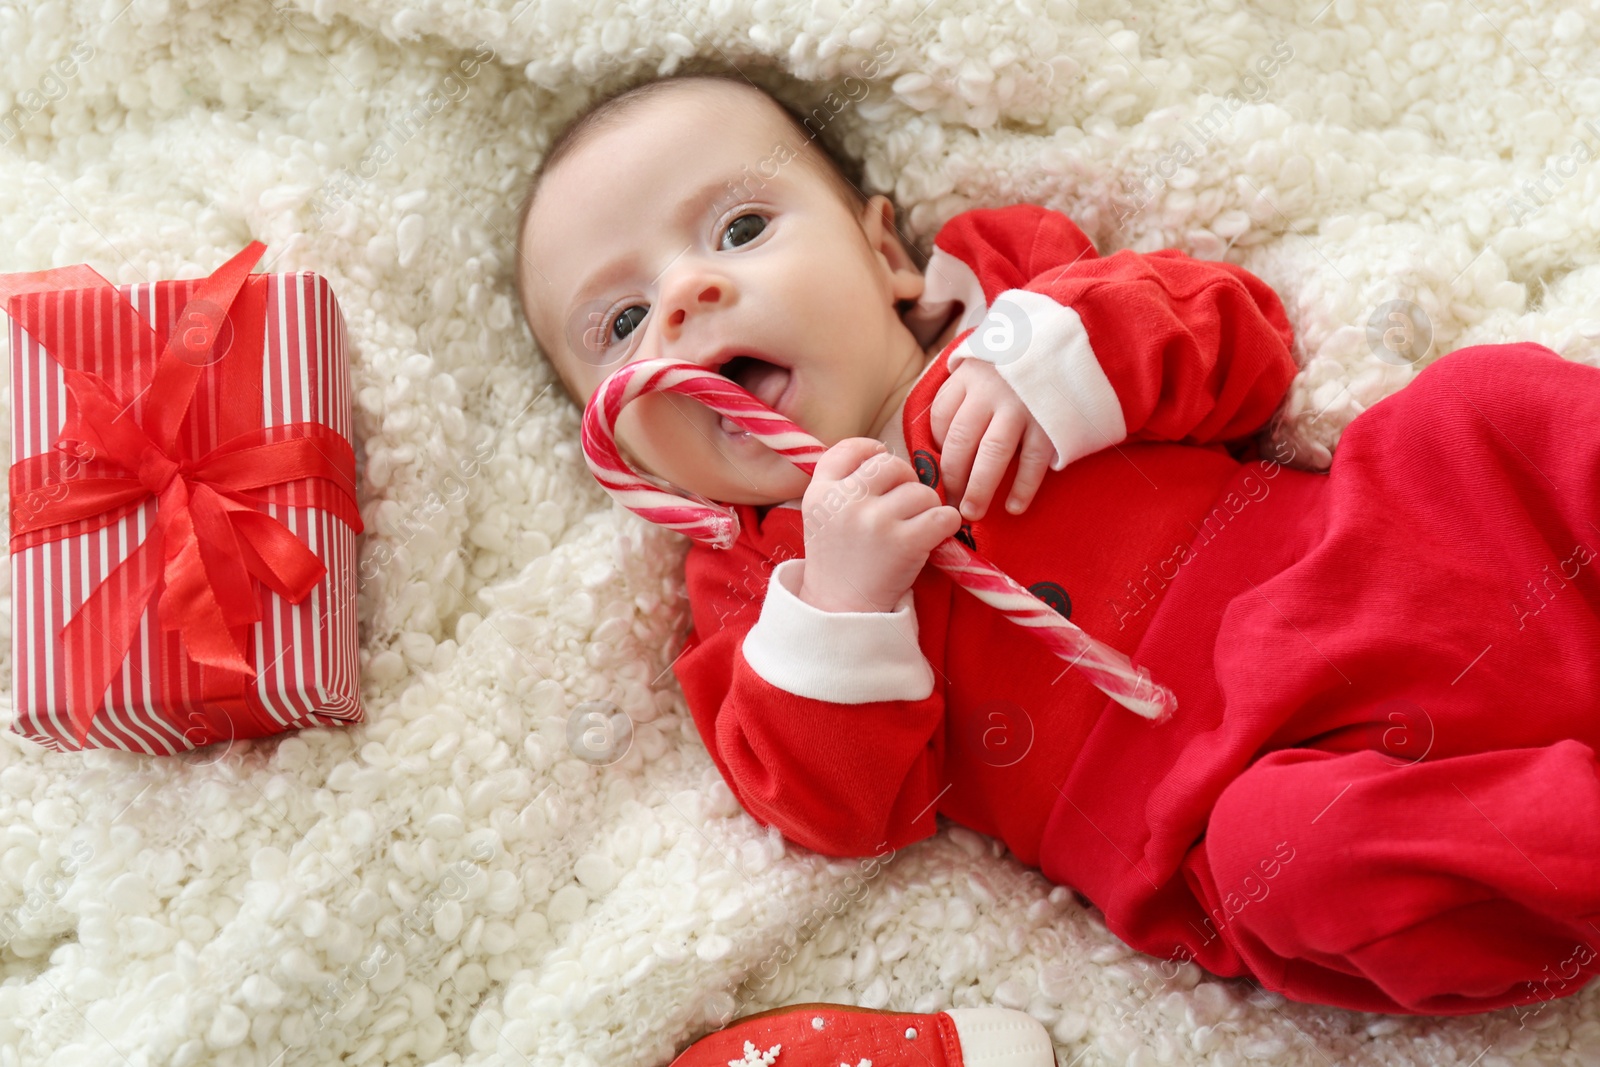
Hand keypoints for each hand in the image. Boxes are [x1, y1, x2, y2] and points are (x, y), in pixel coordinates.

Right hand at [798, 438, 962, 612]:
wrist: (840, 610)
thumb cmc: (838, 559)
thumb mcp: (822, 515)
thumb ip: (842, 483)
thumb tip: (884, 451)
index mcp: (820, 492)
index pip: (851, 448)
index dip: (873, 452)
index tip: (882, 472)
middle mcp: (845, 502)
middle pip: (892, 465)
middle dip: (905, 482)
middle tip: (903, 507)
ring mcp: (875, 521)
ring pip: (921, 491)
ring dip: (926, 508)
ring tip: (914, 528)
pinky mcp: (904, 543)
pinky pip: (944, 515)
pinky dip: (946, 525)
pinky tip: (934, 537)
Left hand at [929, 358, 1056, 519]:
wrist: (1075, 341)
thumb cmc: (1021, 362)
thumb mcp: (986, 363)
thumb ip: (964, 392)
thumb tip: (943, 441)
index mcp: (970, 376)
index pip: (941, 417)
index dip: (936, 448)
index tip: (938, 470)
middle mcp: (991, 391)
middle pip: (960, 442)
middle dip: (952, 479)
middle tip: (949, 506)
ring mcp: (1021, 407)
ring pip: (992, 455)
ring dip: (979, 489)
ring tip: (972, 513)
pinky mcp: (1050, 422)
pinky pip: (1033, 461)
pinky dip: (1023, 488)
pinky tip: (1013, 507)